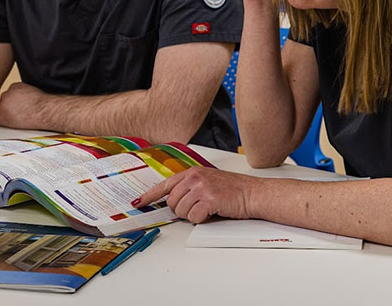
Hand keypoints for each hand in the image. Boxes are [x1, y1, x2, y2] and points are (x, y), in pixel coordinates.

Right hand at [0, 82, 44, 128]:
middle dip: (6, 106)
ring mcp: (6, 94)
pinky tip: (28, 96)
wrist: (44, 111)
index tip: (2, 114)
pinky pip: (15, 88)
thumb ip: (5, 120)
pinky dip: (20, 91)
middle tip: (17, 110)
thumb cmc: (33, 121)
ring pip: (7, 95)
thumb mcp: (14, 127)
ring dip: (13, 98)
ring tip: (25, 104)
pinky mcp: (14, 86)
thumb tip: (3, 116)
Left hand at [133, 167, 255, 222]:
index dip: (150, 196)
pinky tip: (211, 212)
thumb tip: (173, 201)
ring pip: (180, 211)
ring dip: (192, 215)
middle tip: (196, 208)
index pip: (165, 184)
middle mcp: (195, 178)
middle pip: (171, 202)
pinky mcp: (209, 199)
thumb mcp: (208, 181)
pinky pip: (193, 217)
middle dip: (180, 210)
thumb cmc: (233, 190)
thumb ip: (190, 187)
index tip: (139, 203)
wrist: (252, 193)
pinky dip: (200, 219)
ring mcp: (202, 188)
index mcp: (193, 172)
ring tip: (206, 209)